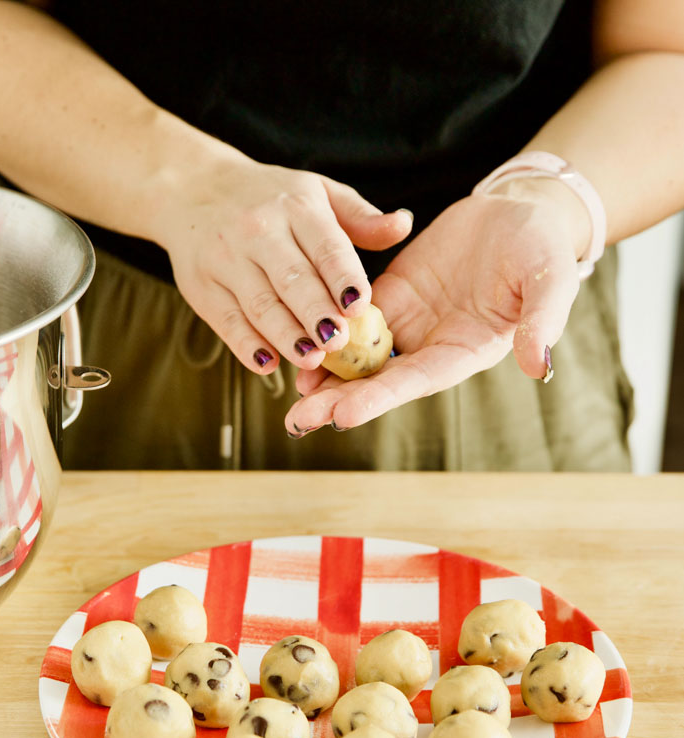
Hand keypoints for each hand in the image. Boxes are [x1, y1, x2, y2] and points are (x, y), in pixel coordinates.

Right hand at [156, 154, 411, 373]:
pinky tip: (268, 365)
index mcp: (297, 206)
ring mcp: (227, 259)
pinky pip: (227, 321)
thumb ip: (361, 217)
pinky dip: (246, 345)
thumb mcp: (317, 193)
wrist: (193, 189)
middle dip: (315, 313)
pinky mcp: (202, 286)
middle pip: (292, 279)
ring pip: (260, 304)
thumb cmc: (270, 198)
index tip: (360, 304)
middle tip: (338, 342)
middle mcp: (259, 230)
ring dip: (285, 335)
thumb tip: (403, 225)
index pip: (326, 245)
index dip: (343, 276)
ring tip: (310, 361)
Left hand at [285, 183, 587, 432]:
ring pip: (359, 358)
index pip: (417, 381)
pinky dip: (327, 335)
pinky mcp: (391, 296)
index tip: (342, 415)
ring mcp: (408, 324)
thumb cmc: (541, 248)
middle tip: (298, 421)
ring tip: (290, 401)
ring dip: (325, 379)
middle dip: (338, 401)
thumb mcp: (549, 280)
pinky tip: (296, 345)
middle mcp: (431, 346)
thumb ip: (542, 321)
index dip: (380, 398)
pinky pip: (352, 320)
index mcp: (465, 351)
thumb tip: (539, 365)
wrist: (519, 213)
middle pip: (379, 381)